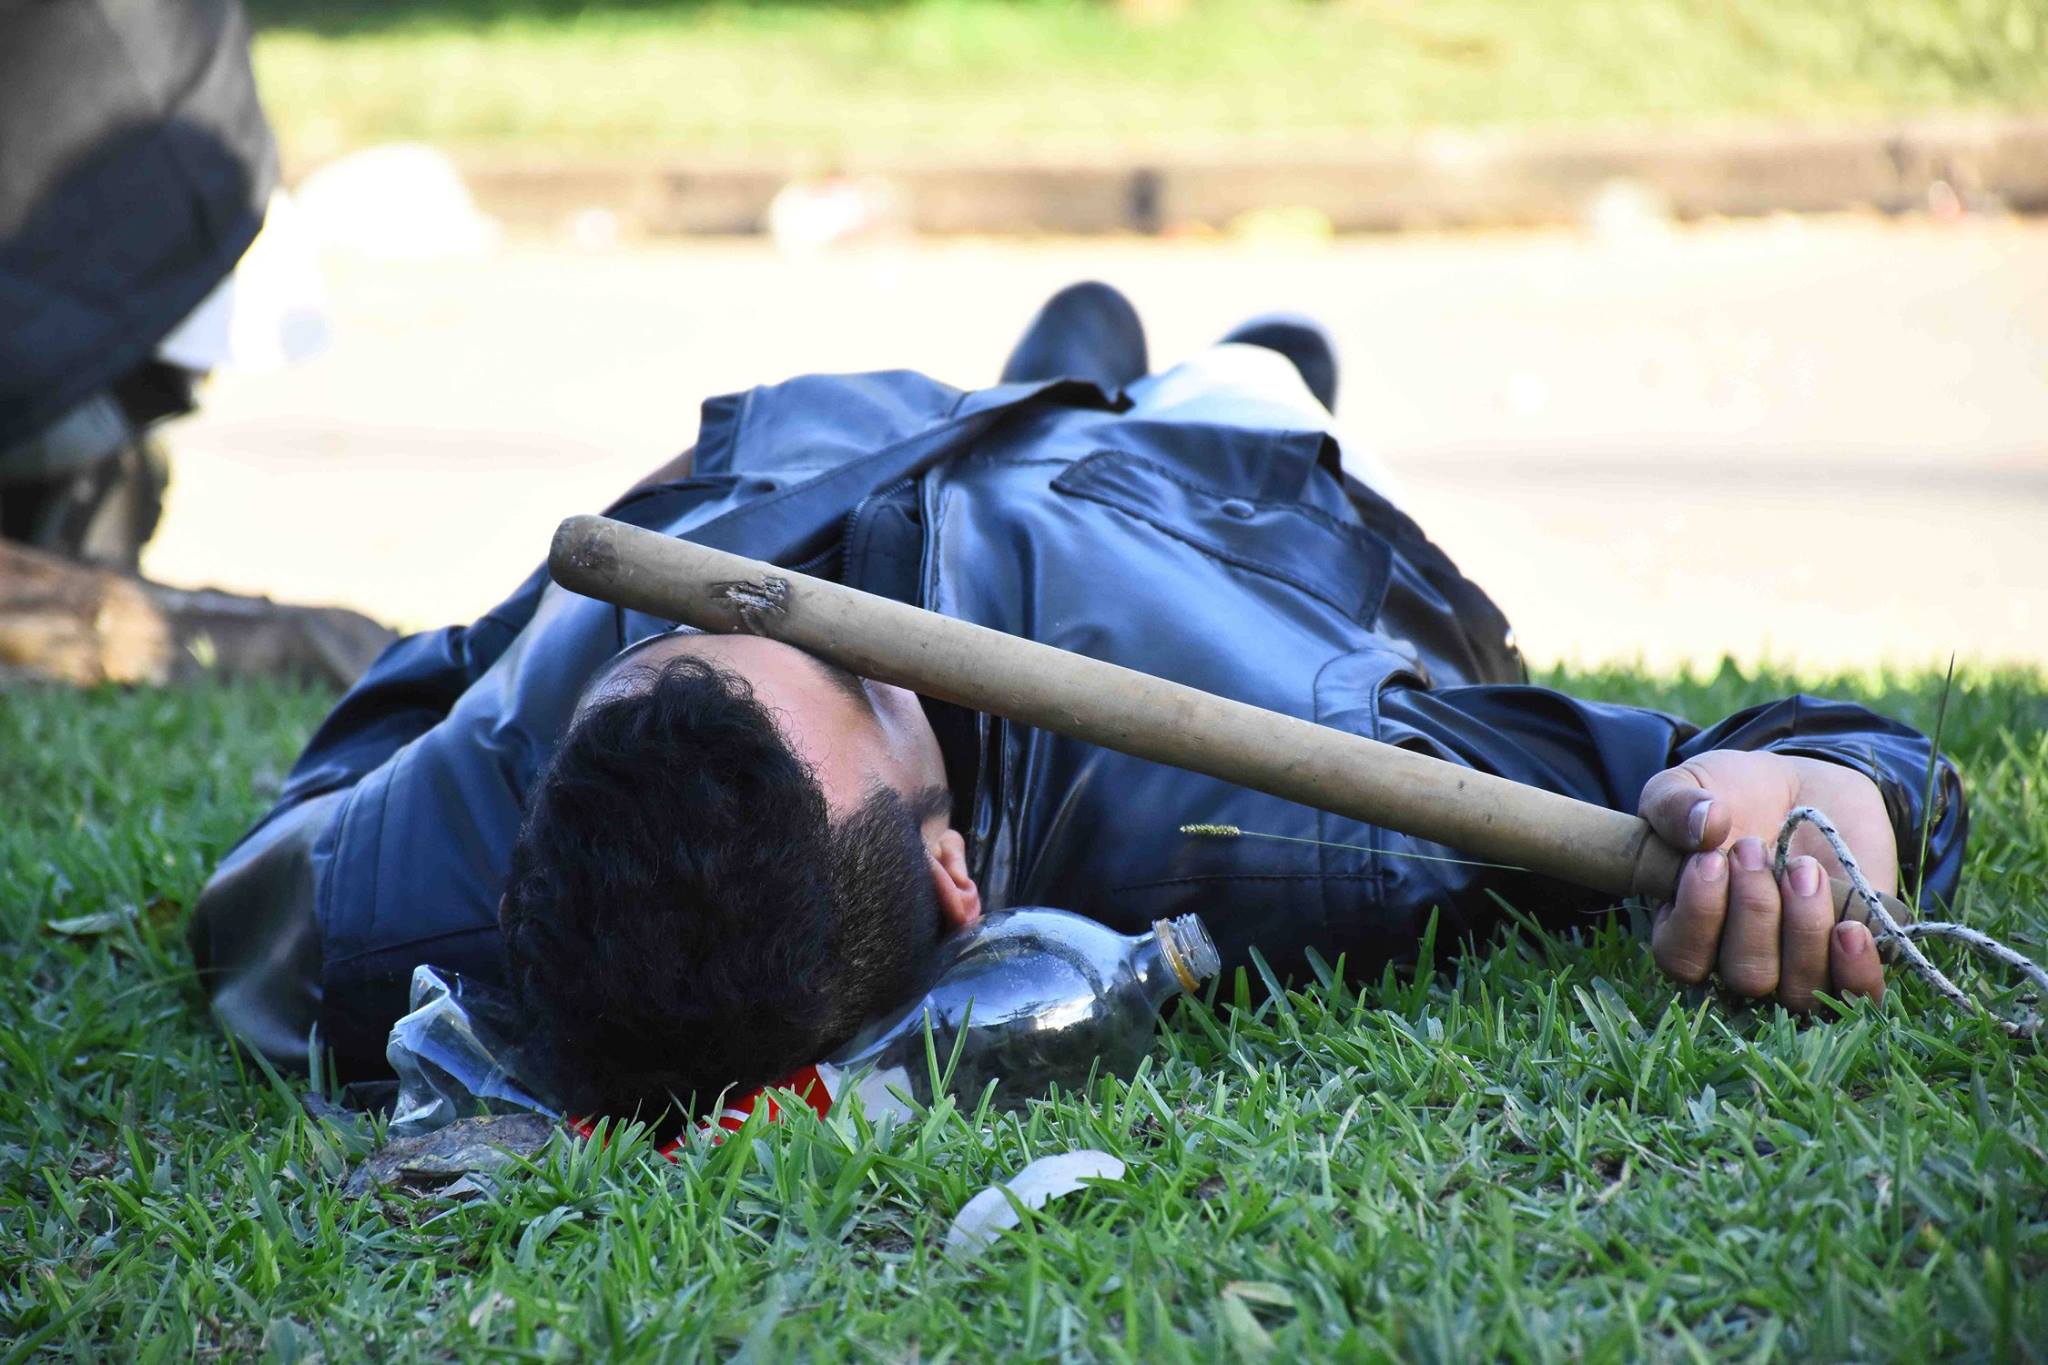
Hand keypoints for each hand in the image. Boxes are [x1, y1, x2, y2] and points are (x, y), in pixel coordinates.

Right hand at [1637, 749, 1897, 1010]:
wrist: (1801, 787)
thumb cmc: (1733, 793)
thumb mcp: (1693, 784)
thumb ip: (1675, 804)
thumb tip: (1705, 828)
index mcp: (1688, 927)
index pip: (1682, 959)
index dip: (1698, 917)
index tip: (1709, 858)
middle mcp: (1740, 957)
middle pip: (1746, 976)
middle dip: (1754, 910)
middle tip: (1757, 848)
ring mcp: (1799, 962)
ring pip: (1798, 988)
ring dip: (1802, 929)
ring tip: (1803, 867)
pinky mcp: (1852, 956)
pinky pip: (1856, 994)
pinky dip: (1856, 972)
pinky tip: (1850, 931)